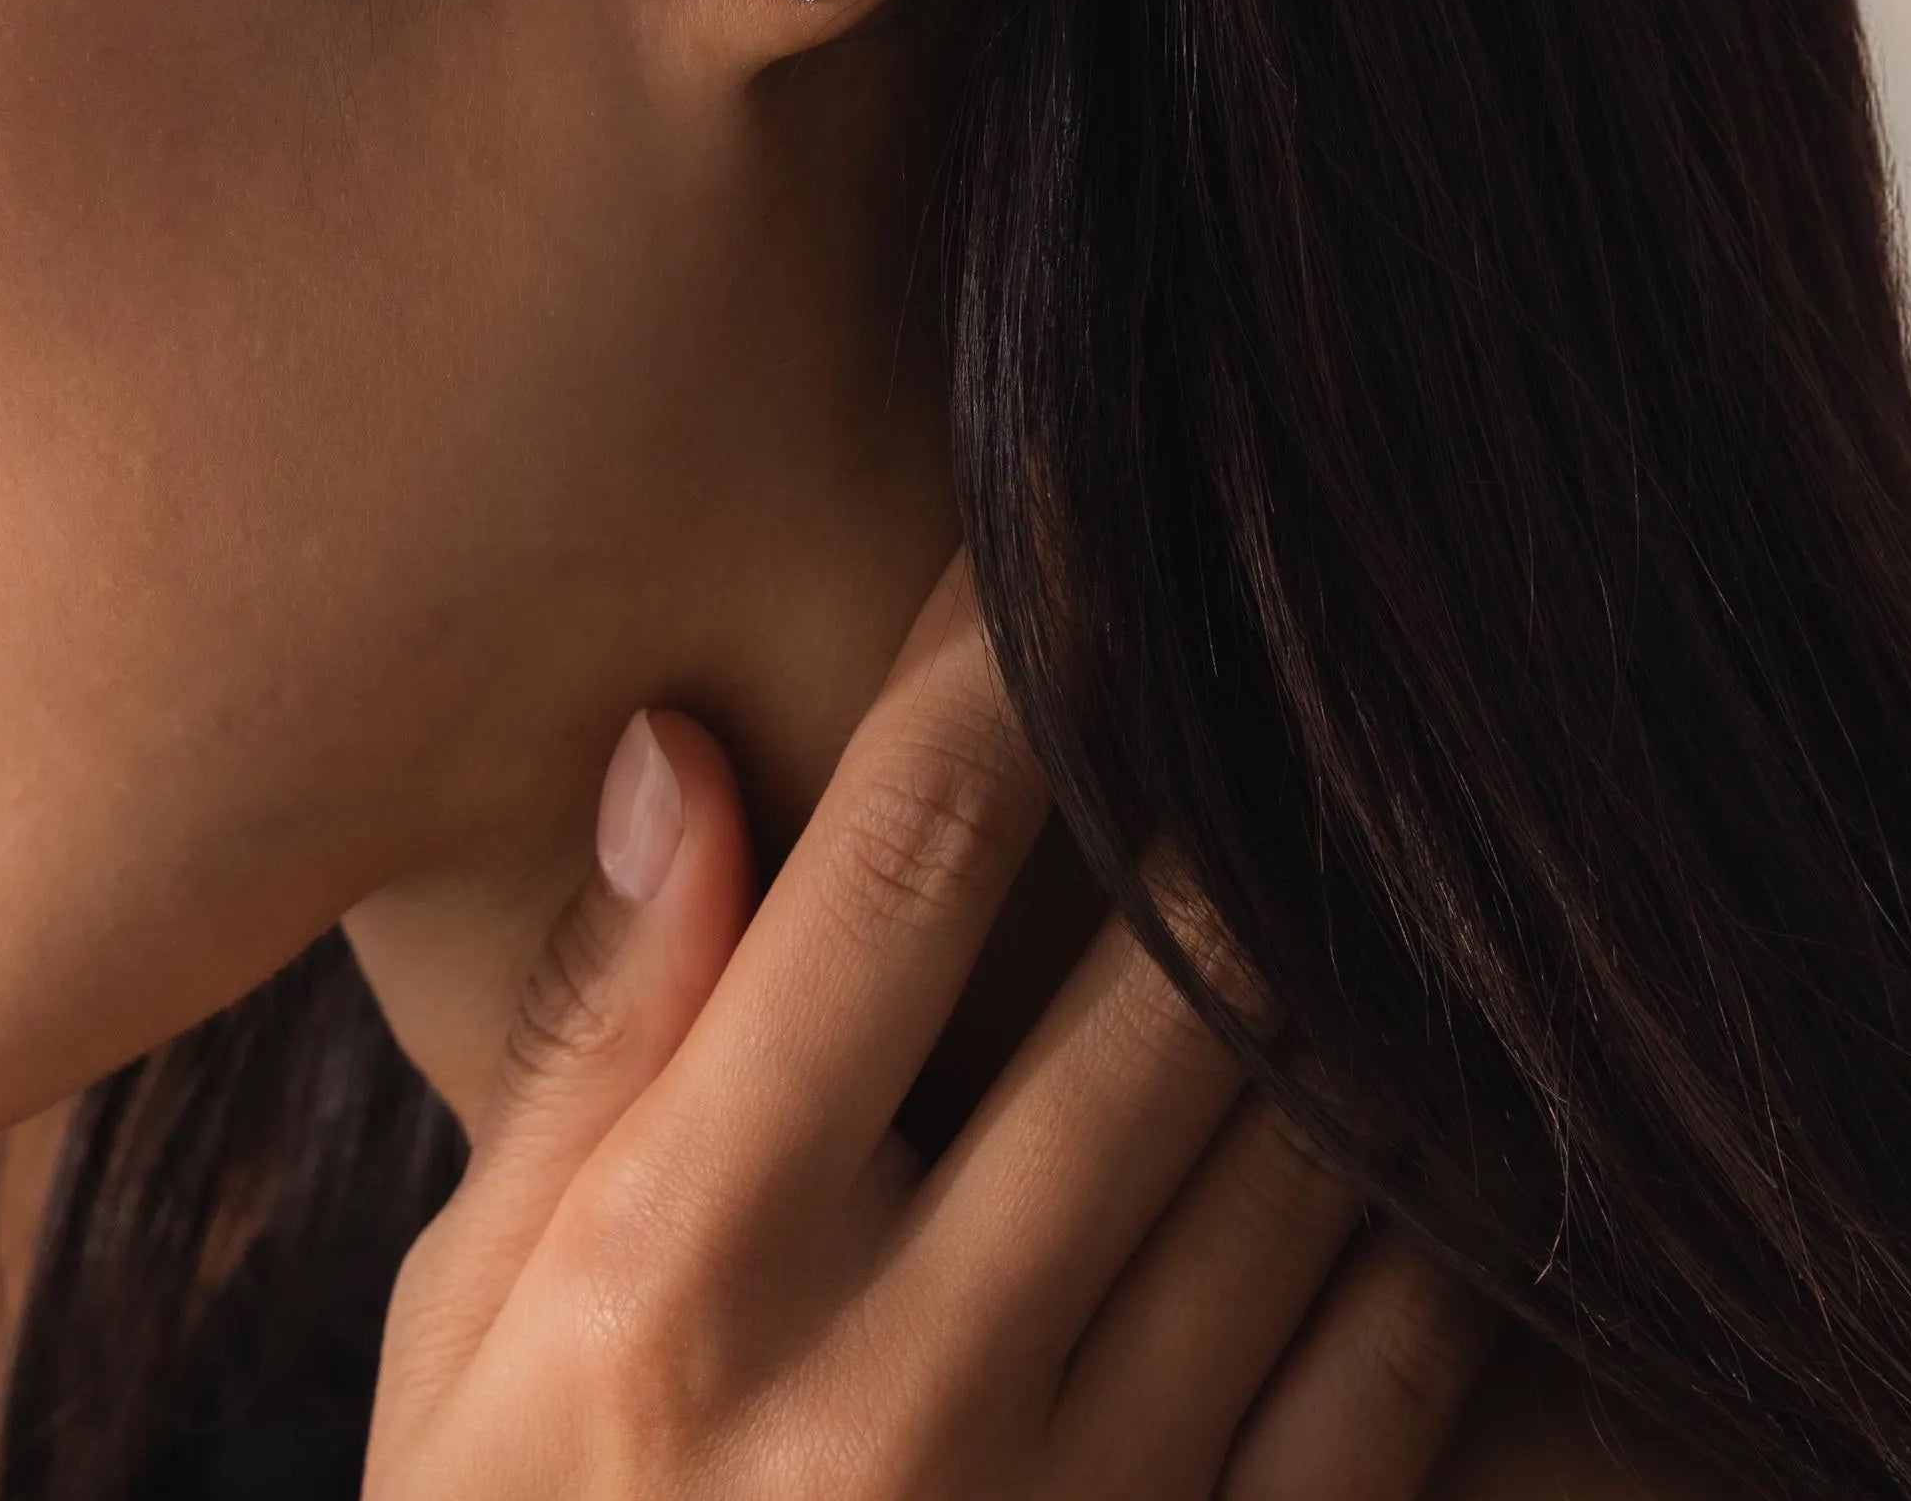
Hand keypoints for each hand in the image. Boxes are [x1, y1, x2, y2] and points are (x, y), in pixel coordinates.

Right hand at [364, 562, 1497, 1497]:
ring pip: (1307, 1155)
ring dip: (1357, 962)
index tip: (1067, 525)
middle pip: (1154, 981)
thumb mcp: (467, 1323)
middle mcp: (896, 1385)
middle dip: (1231, 774)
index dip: (1002, 663)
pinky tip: (1442, 1085)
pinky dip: (1443, 1207)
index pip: (897, 869)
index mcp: (686, 1270)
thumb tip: (683, 751)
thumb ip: (593, 1040)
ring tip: (1384, 804)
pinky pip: (1398, 1376)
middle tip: (1279, 630)